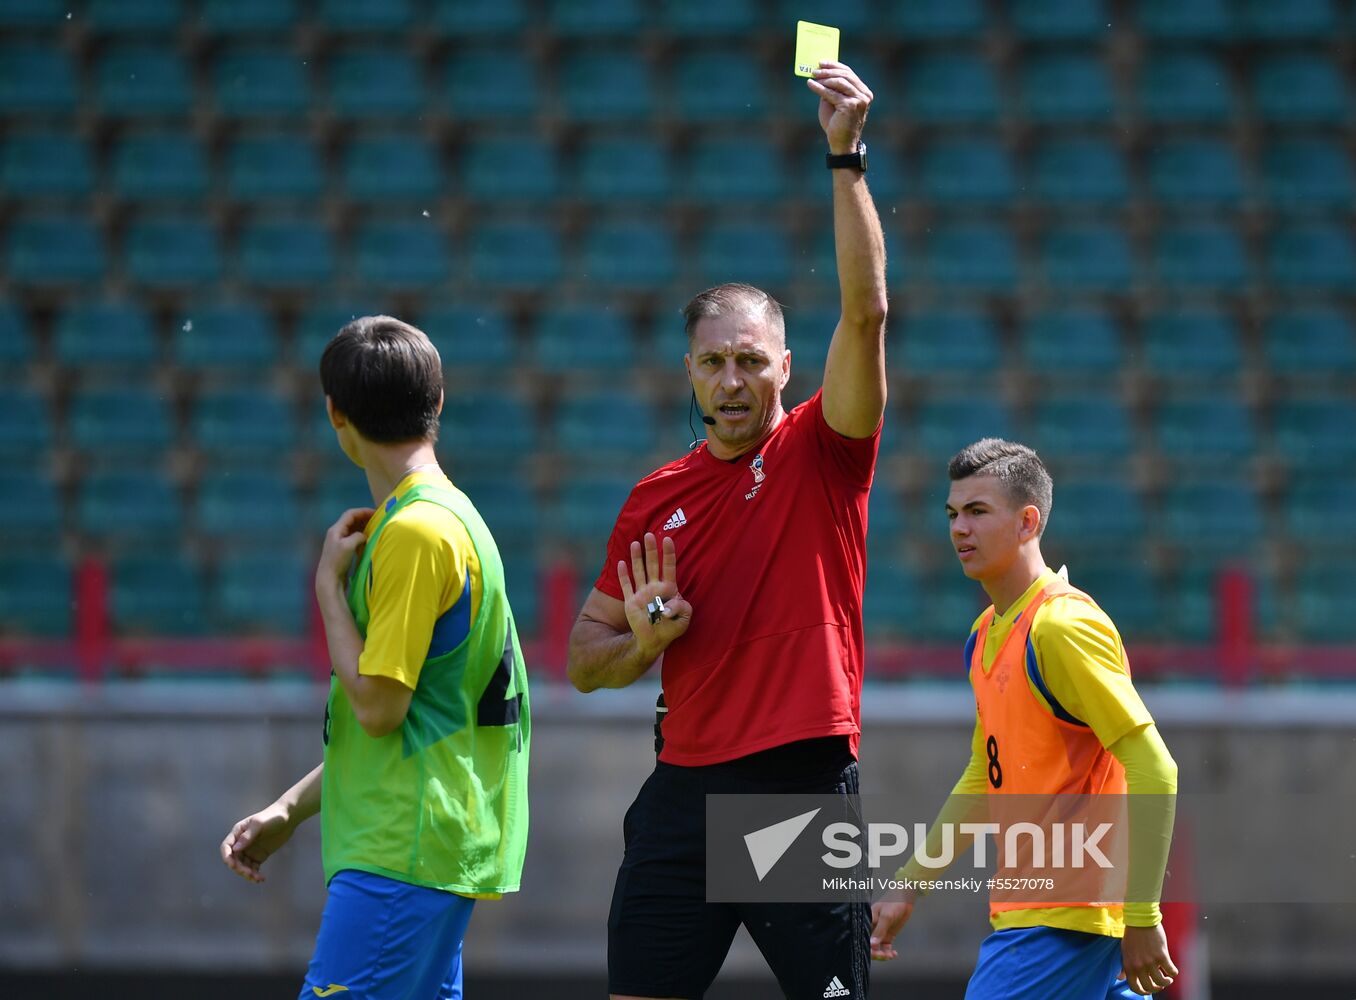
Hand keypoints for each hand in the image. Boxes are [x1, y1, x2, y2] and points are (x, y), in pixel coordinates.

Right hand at [220, 803, 295, 883]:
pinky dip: (255, 874)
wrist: (289, 818)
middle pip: (234, 859)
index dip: (227, 857)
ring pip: (243, 866)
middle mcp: (241, 843)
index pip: (226, 847)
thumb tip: (235, 849)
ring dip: (247, 874)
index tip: (232, 865)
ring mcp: (250, 850)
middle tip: (249, 873)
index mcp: (238, 832)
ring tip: (257, 878)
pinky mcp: (259, 856)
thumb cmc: (273, 816)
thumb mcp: (259, 824)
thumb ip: (248, 836)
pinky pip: (253, 868)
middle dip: (239, 868)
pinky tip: (260, 879)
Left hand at [316, 507, 374, 592]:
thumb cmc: (337, 561)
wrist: (329, 579)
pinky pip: (353, 537)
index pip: (350, 514)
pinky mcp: (342, 550)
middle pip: (351, 520)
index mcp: (336, 529)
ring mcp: (338, 541)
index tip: (376, 513)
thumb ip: (358, 536)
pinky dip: (361, 536)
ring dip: (363, 527)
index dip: (363, 511)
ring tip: (375, 528)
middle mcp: (336, 533)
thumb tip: (364, 536)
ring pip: (352, 529)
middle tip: (377, 520)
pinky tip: (368, 540)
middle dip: (364, 518)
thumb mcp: (348, 545)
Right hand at [617, 533, 691, 657]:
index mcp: (669, 589)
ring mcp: (642, 593)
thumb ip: (681, 609)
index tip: (668, 539)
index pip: (669, 567)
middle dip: (651, 550)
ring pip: (639, 571)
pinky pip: (626, 585)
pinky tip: (621, 562)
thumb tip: (668, 607)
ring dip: (637, 557)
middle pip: (653, 564)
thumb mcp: (683, 619)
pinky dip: (623, 574)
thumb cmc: (671, 628)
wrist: (654, 641)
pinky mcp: (631, 601)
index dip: (668, 553)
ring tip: (635, 543)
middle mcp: (654, 588)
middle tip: (650, 534)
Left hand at [807, 61, 872, 154]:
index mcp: (863, 92)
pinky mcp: (850, 106)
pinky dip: (820, 88)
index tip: (822, 63)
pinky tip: (811, 85)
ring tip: (813, 76)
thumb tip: (820, 73)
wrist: (841, 143)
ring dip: (824, 78)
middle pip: (846, 75)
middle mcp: (864, 95)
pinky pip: (832, 93)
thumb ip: (831, 89)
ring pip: (840, 82)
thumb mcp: (834, 102)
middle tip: (815, 69)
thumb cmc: (837, 124)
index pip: (849, 74)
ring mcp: (859, 100)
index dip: (835, 66)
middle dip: (829, 70)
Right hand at [870, 895, 914, 960]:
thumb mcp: (886, 916)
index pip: (863, 938)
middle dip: (876, 953)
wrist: (905, 899)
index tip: (875, 953)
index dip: (867, 948)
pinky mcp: (887, 935)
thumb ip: (879, 930)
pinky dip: (889, 953)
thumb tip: (872, 944)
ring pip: (877, 949)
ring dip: (883, 955)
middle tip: (884, 956)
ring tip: (890, 955)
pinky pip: (885, 948)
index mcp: (867, 922)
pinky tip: (894, 954)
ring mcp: (879, 933)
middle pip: (869, 946)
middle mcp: (871, 929)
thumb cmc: (893, 903)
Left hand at [1119, 923, 1177, 993]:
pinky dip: (1173, 972)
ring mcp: (1150, 961)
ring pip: (1161, 982)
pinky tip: (1172, 969)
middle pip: (1150, 987)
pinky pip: (1171, 971)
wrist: (1141, 920)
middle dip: (1156, 988)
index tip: (1149, 990)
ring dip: (1166, 982)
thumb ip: (1124, 966)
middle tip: (1160, 984)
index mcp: (1129, 965)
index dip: (1143, 992)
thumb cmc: (1133, 935)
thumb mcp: (1125, 951)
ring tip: (1167, 977)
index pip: (1135, 987)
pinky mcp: (1161, 955)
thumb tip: (1120, 978)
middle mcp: (1139, 965)